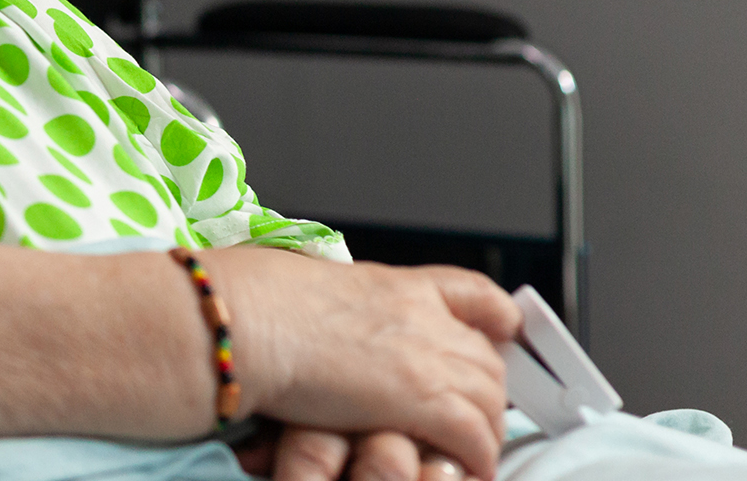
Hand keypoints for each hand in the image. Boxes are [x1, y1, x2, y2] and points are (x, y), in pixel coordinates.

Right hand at [207, 250, 520, 476]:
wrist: (242, 321)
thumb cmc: (250, 304)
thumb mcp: (301, 289)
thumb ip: (331, 307)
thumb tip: (317, 324)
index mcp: (391, 285)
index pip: (467, 292)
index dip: (493, 316)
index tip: (504, 330)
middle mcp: (419, 315)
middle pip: (486, 357)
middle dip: (489, 391)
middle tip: (476, 418)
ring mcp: (425, 355)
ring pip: (489, 398)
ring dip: (485, 429)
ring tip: (470, 452)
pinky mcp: (422, 398)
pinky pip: (474, 435)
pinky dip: (478, 456)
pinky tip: (470, 468)